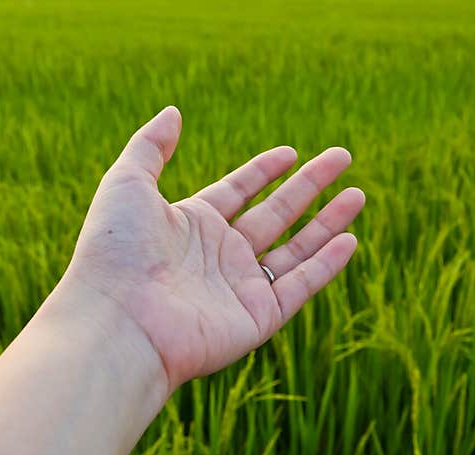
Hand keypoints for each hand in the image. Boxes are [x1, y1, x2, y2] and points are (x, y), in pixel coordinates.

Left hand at [62, 106, 364, 389]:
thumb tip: (173, 112)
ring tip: (358, 194)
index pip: (238, 192)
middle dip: (309, 186)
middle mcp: (219, 256)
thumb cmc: (115, 253)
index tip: (291, 152)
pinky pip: (300, 287)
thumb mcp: (127, 184)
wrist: (117, 322)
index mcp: (191, 225)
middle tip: (342, 156)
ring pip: (295, 249)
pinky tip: (350, 239)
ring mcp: (239, 288)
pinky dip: (326, 265)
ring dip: (327, 223)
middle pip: (275, 214)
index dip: (264, 171)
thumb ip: (150, 147)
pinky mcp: (257, 319)